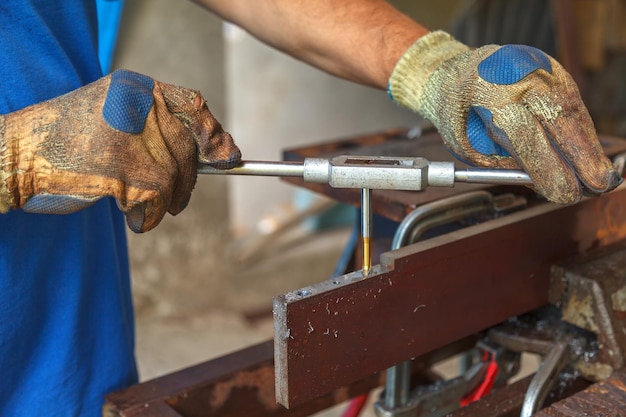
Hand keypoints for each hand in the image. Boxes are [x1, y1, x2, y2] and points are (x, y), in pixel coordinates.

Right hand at [0, 69, 240, 231]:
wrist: (15, 154)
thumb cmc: (66, 140)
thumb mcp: (113, 116)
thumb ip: (155, 127)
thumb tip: (211, 154)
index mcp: (135, 88)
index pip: (193, 105)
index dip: (215, 134)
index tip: (228, 156)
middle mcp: (136, 106)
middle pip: (186, 149)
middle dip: (188, 180)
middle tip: (178, 200)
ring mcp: (130, 136)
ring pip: (174, 178)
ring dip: (166, 201)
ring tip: (143, 206)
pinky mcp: (122, 169)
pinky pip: (157, 200)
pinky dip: (151, 216)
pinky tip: (134, 217)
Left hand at [388, 31, 620, 203]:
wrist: (453, 72)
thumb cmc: (457, 113)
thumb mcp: (467, 144)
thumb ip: (503, 162)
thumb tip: (545, 183)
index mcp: (487, 94)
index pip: (524, 134)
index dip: (548, 167)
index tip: (564, 193)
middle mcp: (517, 74)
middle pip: (559, 115)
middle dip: (582, 154)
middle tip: (599, 185)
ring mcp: (538, 67)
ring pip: (571, 109)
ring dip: (588, 145)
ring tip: (599, 176)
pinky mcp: (553, 70)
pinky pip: (573, 103)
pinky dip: (582, 130)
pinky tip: (589, 153)